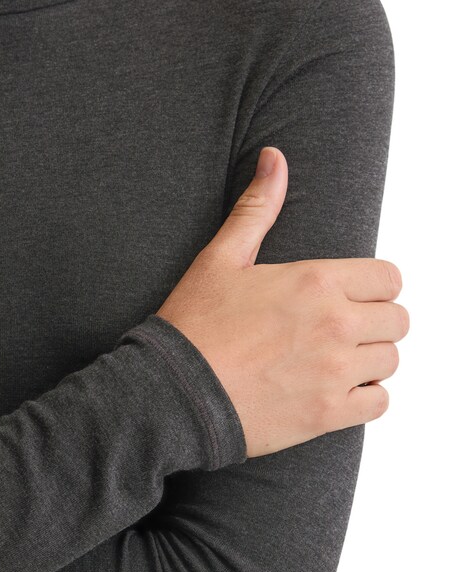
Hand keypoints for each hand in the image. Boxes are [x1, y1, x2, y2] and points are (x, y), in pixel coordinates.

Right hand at [155, 147, 408, 457]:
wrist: (172, 394)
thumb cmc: (193, 326)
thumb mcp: (221, 259)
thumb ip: (257, 208)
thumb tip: (274, 158)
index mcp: (315, 281)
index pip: (388, 279)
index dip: (373, 288)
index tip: (350, 298)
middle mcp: (334, 323)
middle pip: (398, 320)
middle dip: (374, 324)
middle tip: (341, 331)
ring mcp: (335, 371)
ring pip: (391, 361)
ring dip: (369, 361)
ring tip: (334, 362)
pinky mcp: (329, 413)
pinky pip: (379, 403)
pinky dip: (364, 399)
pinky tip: (334, 391)